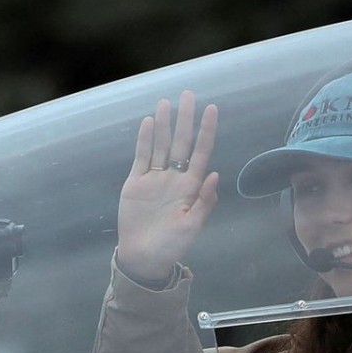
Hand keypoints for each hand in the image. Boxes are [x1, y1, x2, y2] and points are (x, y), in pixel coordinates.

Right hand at [117, 90, 218, 281]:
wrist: (144, 258)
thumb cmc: (172, 245)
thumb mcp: (192, 226)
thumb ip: (204, 201)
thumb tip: (215, 174)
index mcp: (191, 187)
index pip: (201, 153)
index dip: (206, 132)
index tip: (212, 110)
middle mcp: (175, 178)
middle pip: (181, 143)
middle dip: (185, 119)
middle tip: (189, 94)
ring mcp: (155, 178)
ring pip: (161, 145)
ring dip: (165, 124)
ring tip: (166, 102)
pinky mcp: (136, 182)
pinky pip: (142, 156)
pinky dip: (145, 140)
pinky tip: (150, 122)